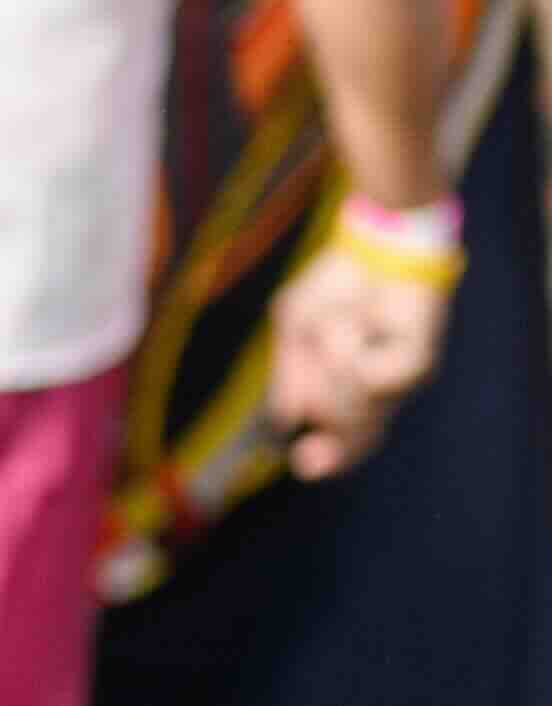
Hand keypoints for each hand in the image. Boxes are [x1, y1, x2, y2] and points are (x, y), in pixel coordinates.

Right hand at [267, 224, 454, 476]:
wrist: (379, 243)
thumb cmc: (337, 286)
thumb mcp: (296, 327)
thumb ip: (288, 379)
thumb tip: (287, 420)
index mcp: (352, 394)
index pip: (345, 444)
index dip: (328, 459)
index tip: (304, 462)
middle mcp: (381, 396)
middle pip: (342, 428)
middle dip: (318, 393)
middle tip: (321, 344)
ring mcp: (403, 383)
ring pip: (352, 402)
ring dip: (331, 361)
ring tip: (342, 322)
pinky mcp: (419, 364)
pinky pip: (368, 377)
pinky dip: (352, 350)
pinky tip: (360, 324)